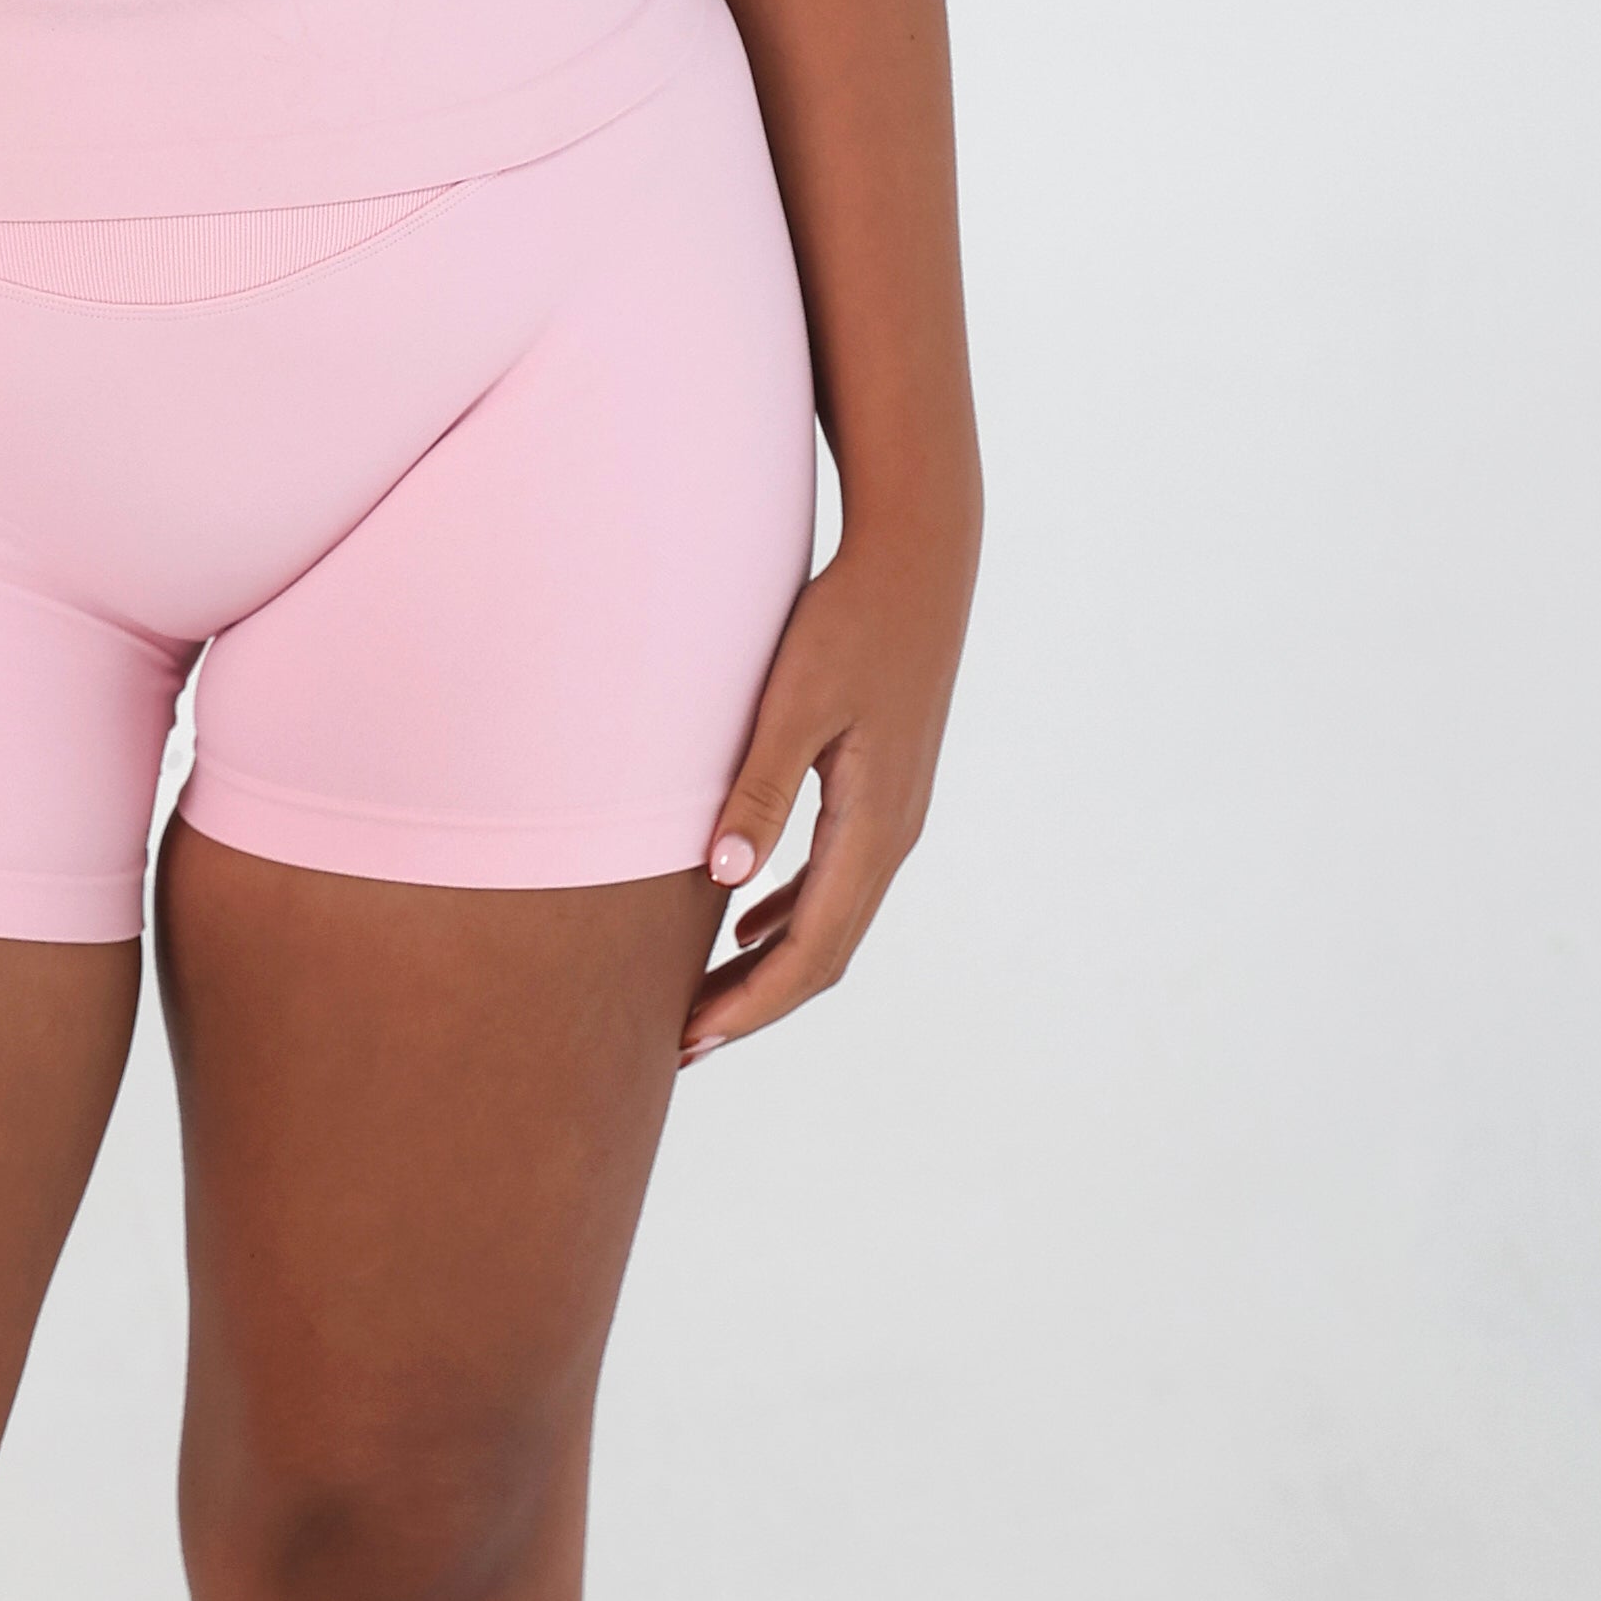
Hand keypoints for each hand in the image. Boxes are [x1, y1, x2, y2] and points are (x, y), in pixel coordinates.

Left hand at [680, 517, 972, 1064]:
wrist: (919, 558)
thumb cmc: (851, 620)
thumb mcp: (795, 702)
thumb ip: (760, 790)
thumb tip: (724, 881)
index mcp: (874, 826)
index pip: (811, 951)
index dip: (752, 1005)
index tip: (691, 1040)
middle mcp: (894, 834)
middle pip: (824, 953)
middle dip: (755, 1003)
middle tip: (682, 1042)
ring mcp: (895, 813)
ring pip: (832, 920)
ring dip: (770, 966)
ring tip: (706, 1000)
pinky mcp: (885, 788)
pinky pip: (837, 880)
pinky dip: (791, 917)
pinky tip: (747, 923)